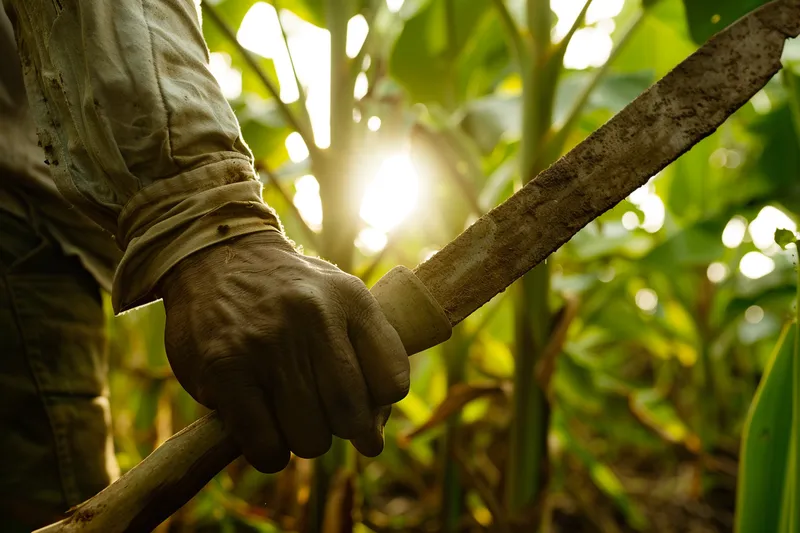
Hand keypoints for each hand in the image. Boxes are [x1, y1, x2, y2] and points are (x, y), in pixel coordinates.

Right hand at [158, 230, 408, 472]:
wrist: (217, 257)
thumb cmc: (289, 294)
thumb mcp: (341, 301)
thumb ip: (370, 362)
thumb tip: (372, 444)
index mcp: (350, 300)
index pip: (392, 382)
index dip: (378, 406)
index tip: (359, 401)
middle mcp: (313, 318)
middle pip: (351, 418)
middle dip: (339, 428)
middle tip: (320, 411)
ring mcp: (267, 344)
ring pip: (310, 439)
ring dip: (303, 440)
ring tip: (288, 413)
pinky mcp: (224, 369)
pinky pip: (265, 446)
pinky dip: (270, 452)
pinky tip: (264, 430)